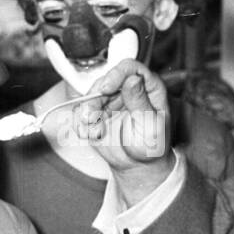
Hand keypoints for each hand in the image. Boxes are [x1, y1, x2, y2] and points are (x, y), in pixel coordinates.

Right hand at [77, 60, 171, 188]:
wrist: (138, 166)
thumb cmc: (152, 146)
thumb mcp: (151, 125)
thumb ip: (140, 101)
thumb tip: (133, 79)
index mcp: (147, 87)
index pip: (130, 68)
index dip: (116, 74)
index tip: (106, 88)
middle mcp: (127, 90)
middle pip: (105, 80)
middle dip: (94, 98)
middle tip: (91, 117)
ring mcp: (111, 100)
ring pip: (90, 95)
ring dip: (86, 113)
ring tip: (94, 131)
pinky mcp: (96, 113)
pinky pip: (81, 112)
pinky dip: (81, 124)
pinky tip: (90, 135)